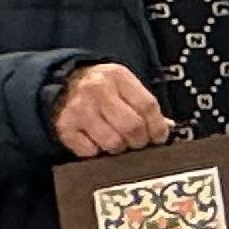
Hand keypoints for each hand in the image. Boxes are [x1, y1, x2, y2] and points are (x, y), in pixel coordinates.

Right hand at [50, 63, 171, 158]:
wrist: (62, 83)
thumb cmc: (100, 87)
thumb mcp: (124, 85)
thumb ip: (145, 104)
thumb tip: (166, 127)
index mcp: (118, 77)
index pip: (147, 106)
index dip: (158, 127)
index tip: (159, 137)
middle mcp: (97, 91)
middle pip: (132, 126)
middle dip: (140, 141)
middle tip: (137, 141)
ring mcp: (79, 109)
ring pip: (112, 142)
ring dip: (119, 148)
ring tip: (117, 141)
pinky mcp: (65, 127)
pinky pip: (90, 151)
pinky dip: (97, 151)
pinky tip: (97, 141)